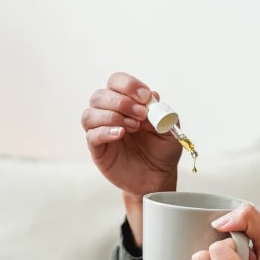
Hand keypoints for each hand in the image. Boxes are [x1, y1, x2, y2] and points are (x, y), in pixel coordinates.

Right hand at [82, 72, 181, 199]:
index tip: (145, 97)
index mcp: (127, 103)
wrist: (158, 177)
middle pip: (100, 95)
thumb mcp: (169, 129)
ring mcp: (101, 131)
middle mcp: (110, 113)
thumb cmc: (161, 151)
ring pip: (90, 113)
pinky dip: (105, 131)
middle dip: (122, 102)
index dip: (128, 85)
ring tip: (134, 127)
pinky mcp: (98, 149)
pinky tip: (120, 134)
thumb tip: (152, 96)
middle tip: (141, 115)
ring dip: (113, 116)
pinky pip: (92, 135)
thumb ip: (162, 112)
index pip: (116, 82)